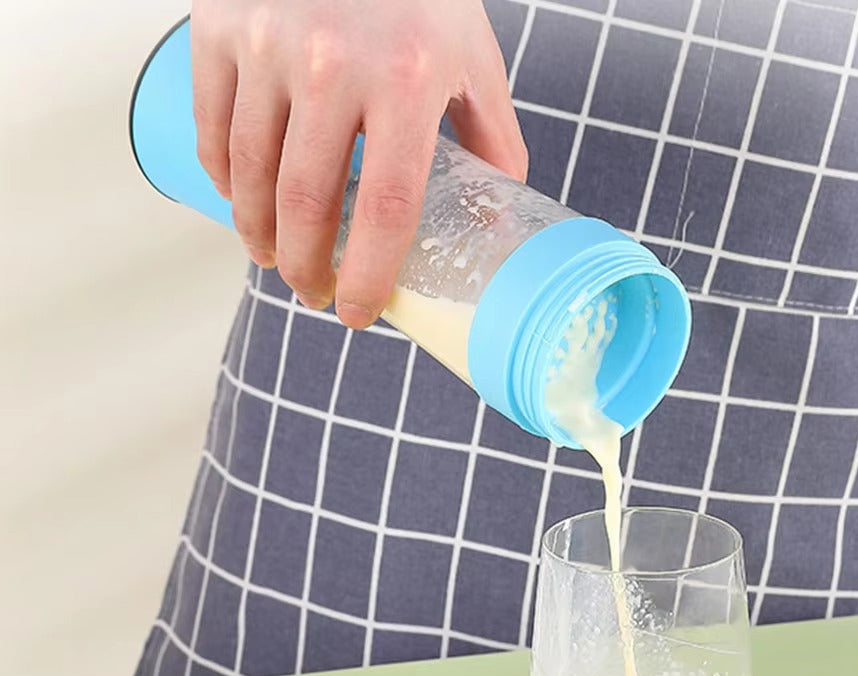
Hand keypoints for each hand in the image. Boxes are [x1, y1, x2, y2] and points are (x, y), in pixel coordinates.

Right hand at [191, 0, 527, 325]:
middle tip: (314, 294)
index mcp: (408, 78)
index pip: (385, 210)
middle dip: (307, 270)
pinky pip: (212, 128)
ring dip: (259, 236)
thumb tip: (494, 214)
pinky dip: (224, 182)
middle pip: (307, 206)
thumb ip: (490, 136)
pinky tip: (244, 205)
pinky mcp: (219, 26)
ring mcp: (267, 43)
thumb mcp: (472, 54)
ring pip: (249, 175)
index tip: (359, 314)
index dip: (369, 277)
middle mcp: (333, 63)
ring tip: (275, 261)